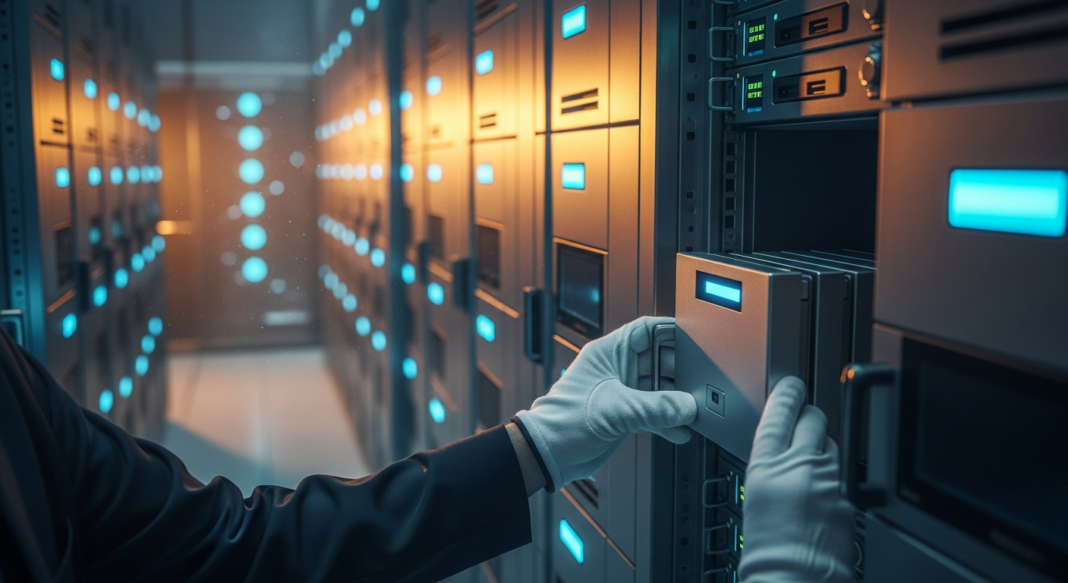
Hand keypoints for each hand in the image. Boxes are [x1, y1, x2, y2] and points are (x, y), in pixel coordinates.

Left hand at [515, 317, 697, 489]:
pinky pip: (654, 411)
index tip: (696, 340)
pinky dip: (667, 421)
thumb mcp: (616, 409)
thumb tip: (687, 406)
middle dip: (680, 372)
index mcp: (609, 352)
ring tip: (692, 410)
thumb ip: (655, 407)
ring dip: (675, 401)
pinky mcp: (625, 414)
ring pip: (659, 388)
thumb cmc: (564, 422)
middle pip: (659, 360)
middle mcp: (617, 368)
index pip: (647, 330)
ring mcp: (622, 392)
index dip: (672, 331)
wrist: (549, 455)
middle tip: (700, 384)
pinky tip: (679, 430)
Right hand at [738, 376, 855, 582]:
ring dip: (824, 450)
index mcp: (767, 466)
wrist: (794, 580)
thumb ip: (772, 467)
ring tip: (812, 472)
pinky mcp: (851, 497)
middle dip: (810, 418)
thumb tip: (784, 453)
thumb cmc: (769, 551)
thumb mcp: (755, 496)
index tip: (792, 386)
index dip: (787, 394)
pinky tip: (825, 493)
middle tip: (804, 424)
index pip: (780, 413)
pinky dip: (837, 476)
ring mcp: (830, 480)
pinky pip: (846, 473)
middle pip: (814, 419)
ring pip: (833, 445)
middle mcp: (801, 467)